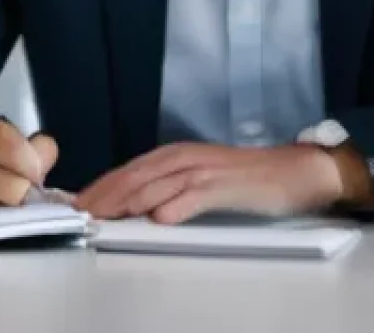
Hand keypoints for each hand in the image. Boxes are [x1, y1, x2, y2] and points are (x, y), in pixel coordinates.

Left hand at [75, 143, 343, 224]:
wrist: (295, 171)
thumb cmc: (248, 180)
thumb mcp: (202, 180)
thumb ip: (171, 188)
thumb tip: (136, 206)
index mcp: (179, 155)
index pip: (131, 169)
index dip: (103, 185)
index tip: (78, 203)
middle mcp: (188, 157)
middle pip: (139, 174)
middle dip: (107, 193)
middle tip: (81, 212)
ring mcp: (208, 169)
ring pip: (162, 182)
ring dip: (132, 199)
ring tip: (107, 216)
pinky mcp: (229, 185)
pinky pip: (199, 195)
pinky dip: (178, 205)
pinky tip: (161, 219)